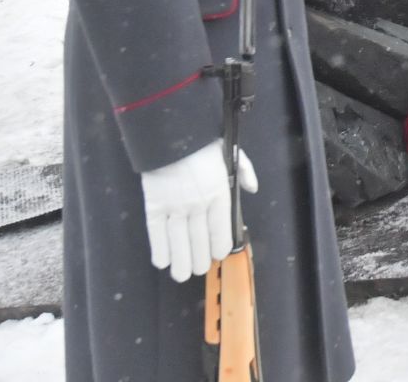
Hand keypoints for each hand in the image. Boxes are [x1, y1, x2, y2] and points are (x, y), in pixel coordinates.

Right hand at [139, 140, 258, 282]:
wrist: (173, 133)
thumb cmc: (204, 144)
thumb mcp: (233, 153)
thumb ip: (245, 172)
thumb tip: (253, 189)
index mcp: (219, 194)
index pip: (220, 230)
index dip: (218, 247)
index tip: (216, 255)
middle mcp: (199, 205)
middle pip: (199, 242)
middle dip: (199, 260)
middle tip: (197, 269)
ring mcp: (175, 207)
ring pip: (179, 243)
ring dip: (180, 262)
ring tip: (181, 274)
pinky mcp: (154, 206)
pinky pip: (156, 234)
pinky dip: (159, 250)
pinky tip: (162, 262)